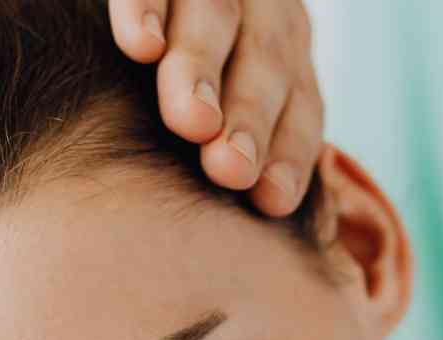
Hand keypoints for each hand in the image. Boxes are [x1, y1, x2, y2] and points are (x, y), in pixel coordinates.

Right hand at [108, 0, 324, 216]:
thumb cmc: (206, 79)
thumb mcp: (239, 98)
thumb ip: (254, 144)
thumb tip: (267, 216)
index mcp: (286, 52)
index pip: (301, 104)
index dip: (290, 151)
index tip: (271, 200)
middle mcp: (262, 10)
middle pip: (265, 60)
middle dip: (249, 115)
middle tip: (229, 168)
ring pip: (215, 16)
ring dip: (202, 70)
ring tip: (190, 122)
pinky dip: (145, 9)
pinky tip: (141, 46)